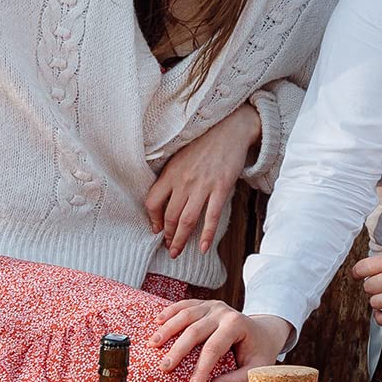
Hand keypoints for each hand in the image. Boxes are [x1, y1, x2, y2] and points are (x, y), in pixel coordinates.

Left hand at [144, 104, 262, 258]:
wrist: (229, 129)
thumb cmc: (204, 143)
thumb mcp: (180, 157)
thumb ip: (172, 176)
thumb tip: (166, 197)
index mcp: (170, 173)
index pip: (152, 202)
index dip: (153, 220)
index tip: (156, 230)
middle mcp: (183, 181)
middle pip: (170, 216)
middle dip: (168, 236)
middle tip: (169, 248)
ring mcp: (202, 186)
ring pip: (187, 220)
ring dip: (181, 240)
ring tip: (179, 252)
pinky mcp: (221, 188)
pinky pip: (212, 217)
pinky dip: (207, 235)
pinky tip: (204, 248)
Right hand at [149, 299, 292, 381]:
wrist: (265, 331)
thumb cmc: (259, 352)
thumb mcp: (257, 368)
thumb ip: (237, 380)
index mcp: (237, 325)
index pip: (214, 348)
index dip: (201, 368)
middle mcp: (224, 312)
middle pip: (195, 331)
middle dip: (178, 350)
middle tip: (164, 368)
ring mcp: (213, 306)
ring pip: (186, 315)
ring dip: (168, 329)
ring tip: (153, 344)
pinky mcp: (205, 305)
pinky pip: (185, 305)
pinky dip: (170, 312)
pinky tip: (157, 321)